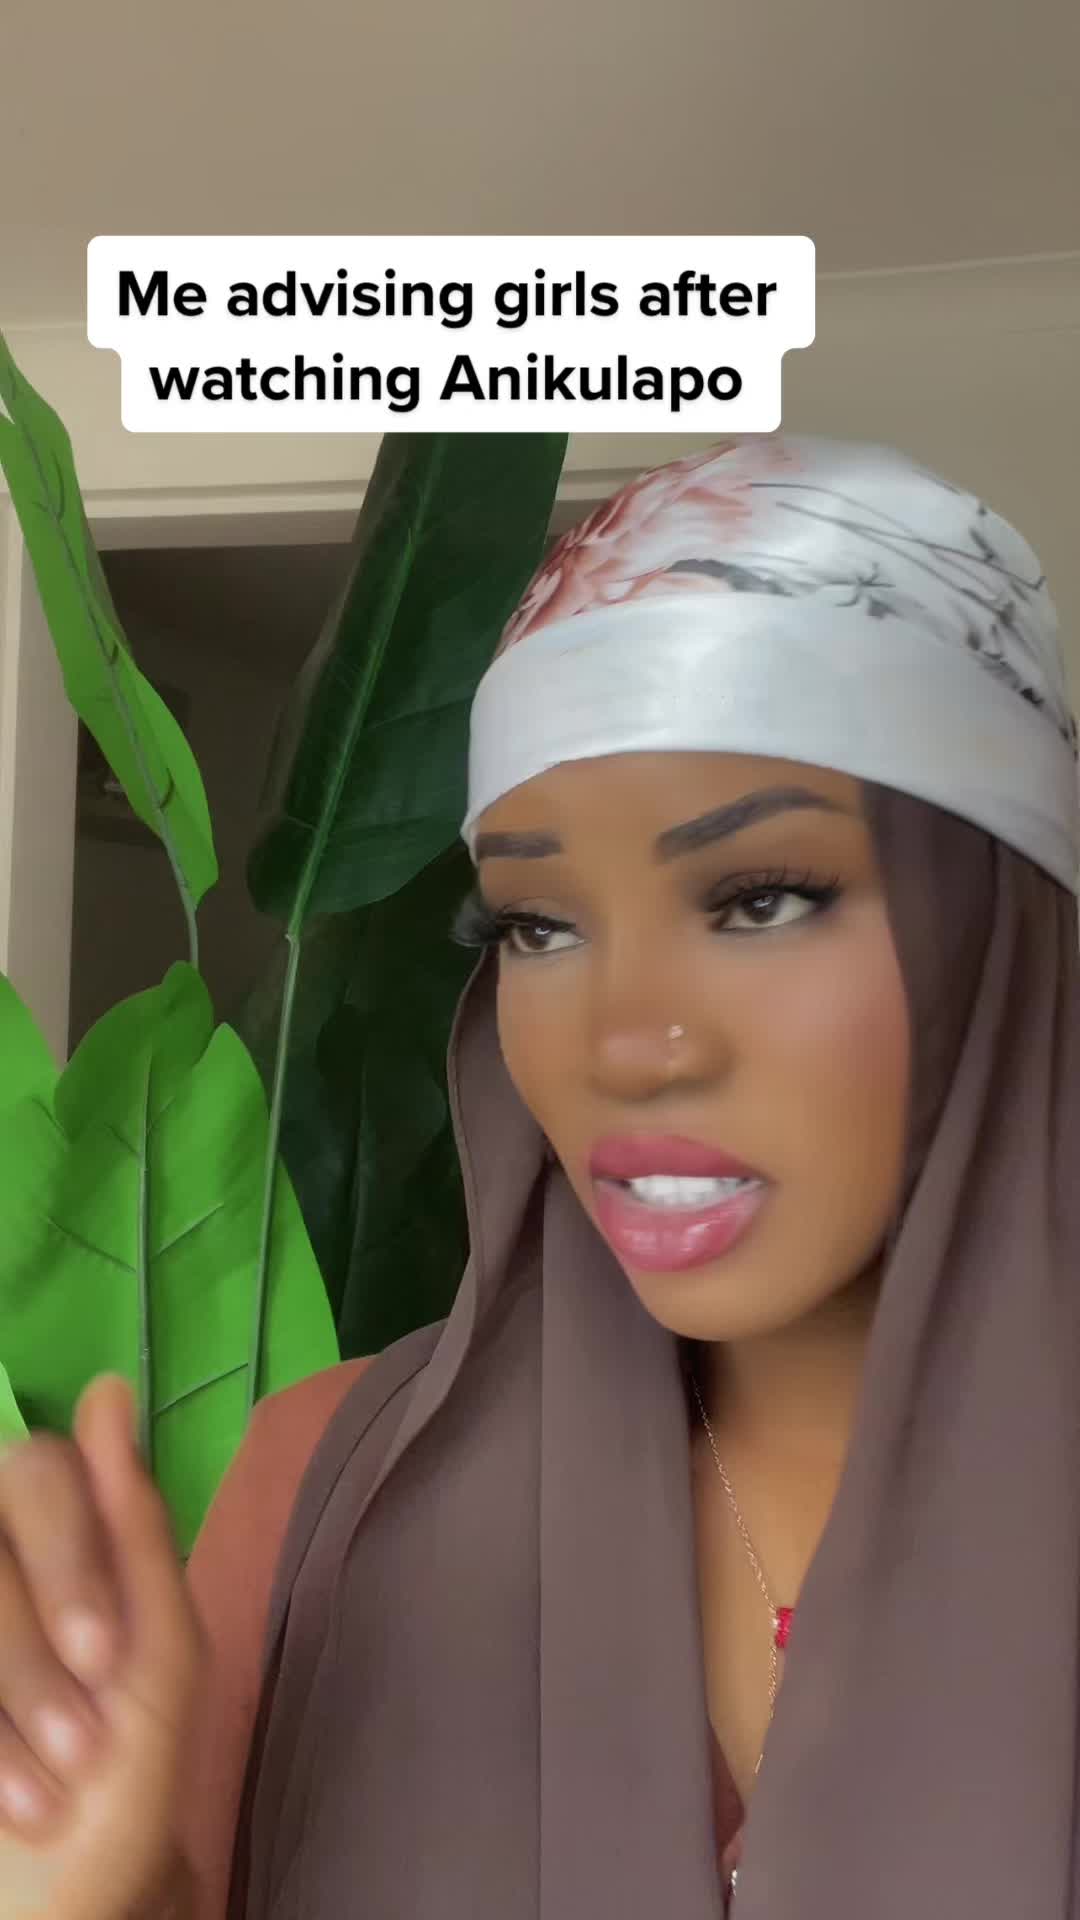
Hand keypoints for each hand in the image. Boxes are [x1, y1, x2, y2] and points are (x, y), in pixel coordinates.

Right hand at [0, 1376, 204, 1918]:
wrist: (56, 1908)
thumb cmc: (118, 1789)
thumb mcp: (158, 1657)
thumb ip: (136, 1524)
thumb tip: (108, 1385)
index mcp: (57, 1537)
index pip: (37, 1471)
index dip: (69, 1558)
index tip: (103, 1657)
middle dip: (31, 1649)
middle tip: (80, 1742)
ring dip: (9, 1701)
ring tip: (49, 1793)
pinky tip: (9, 1799)